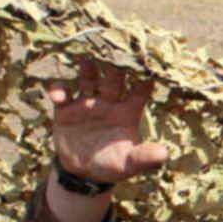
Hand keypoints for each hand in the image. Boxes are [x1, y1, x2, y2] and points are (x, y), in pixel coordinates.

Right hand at [45, 59, 169, 185]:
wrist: (83, 173)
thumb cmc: (111, 166)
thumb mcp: (128, 164)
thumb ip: (144, 158)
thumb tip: (164, 154)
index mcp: (128, 112)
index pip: (140, 90)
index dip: (145, 78)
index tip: (149, 62)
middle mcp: (110, 102)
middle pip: (114, 78)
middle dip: (115, 65)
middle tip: (116, 48)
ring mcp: (87, 103)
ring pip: (88, 79)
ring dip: (87, 69)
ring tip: (86, 58)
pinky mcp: (66, 109)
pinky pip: (62, 93)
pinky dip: (59, 91)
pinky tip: (58, 97)